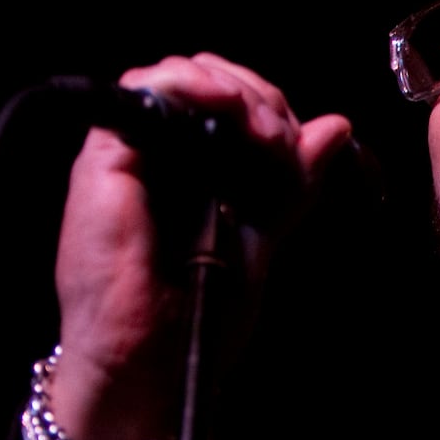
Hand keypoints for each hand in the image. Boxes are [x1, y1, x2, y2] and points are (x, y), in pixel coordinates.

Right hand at [51, 54, 352, 439]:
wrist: (152, 363)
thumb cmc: (197, 315)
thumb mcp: (261, 236)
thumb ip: (291, 182)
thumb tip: (335, 127)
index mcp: (190, 169)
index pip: (228, 102)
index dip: (268, 104)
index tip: (298, 139)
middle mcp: (155, 156)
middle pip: (204, 80)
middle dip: (256, 94)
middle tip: (280, 136)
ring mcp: (126, 155)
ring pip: (175, 76)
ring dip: (229, 88)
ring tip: (262, 130)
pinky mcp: (104, 163)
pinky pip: (141, 93)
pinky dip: (188, 85)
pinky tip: (224, 106)